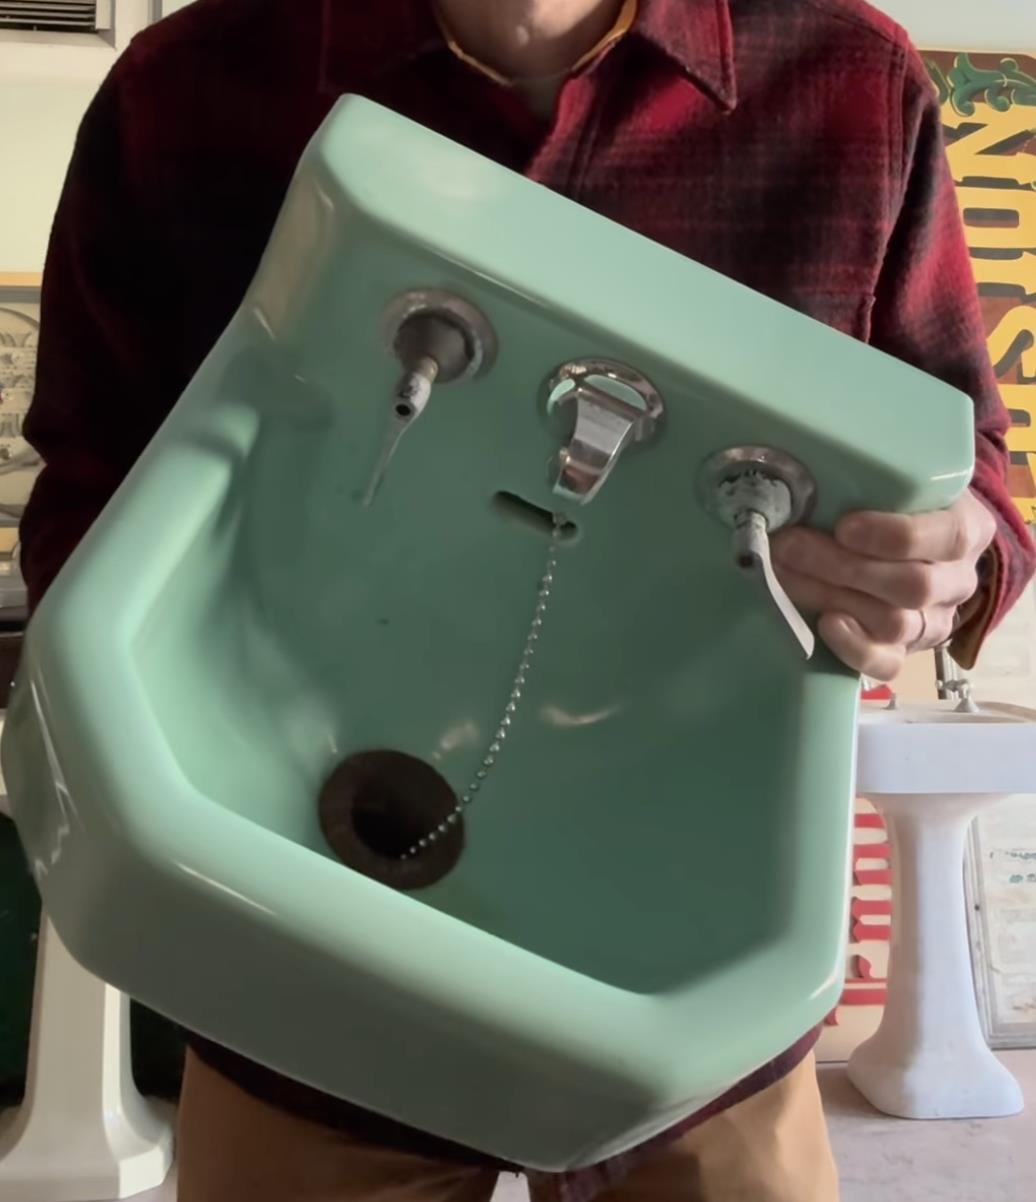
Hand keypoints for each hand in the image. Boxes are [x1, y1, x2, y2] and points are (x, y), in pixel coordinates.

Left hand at [771, 490, 994, 680]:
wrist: (903, 548)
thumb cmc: (890, 507)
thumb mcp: (894, 484)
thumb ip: (867, 483)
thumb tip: (797, 484)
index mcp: (967, 530)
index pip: (948, 538)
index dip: (895, 536)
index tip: (844, 526)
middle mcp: (957, 581)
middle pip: (912, 586)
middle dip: (842, 566)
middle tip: (788, 545)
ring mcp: (933, 622)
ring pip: (893, 623)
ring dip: (829, 596)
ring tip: (783, 573)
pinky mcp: (905, 652)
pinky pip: (887, 664)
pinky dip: (853, 647)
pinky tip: (825, 623)